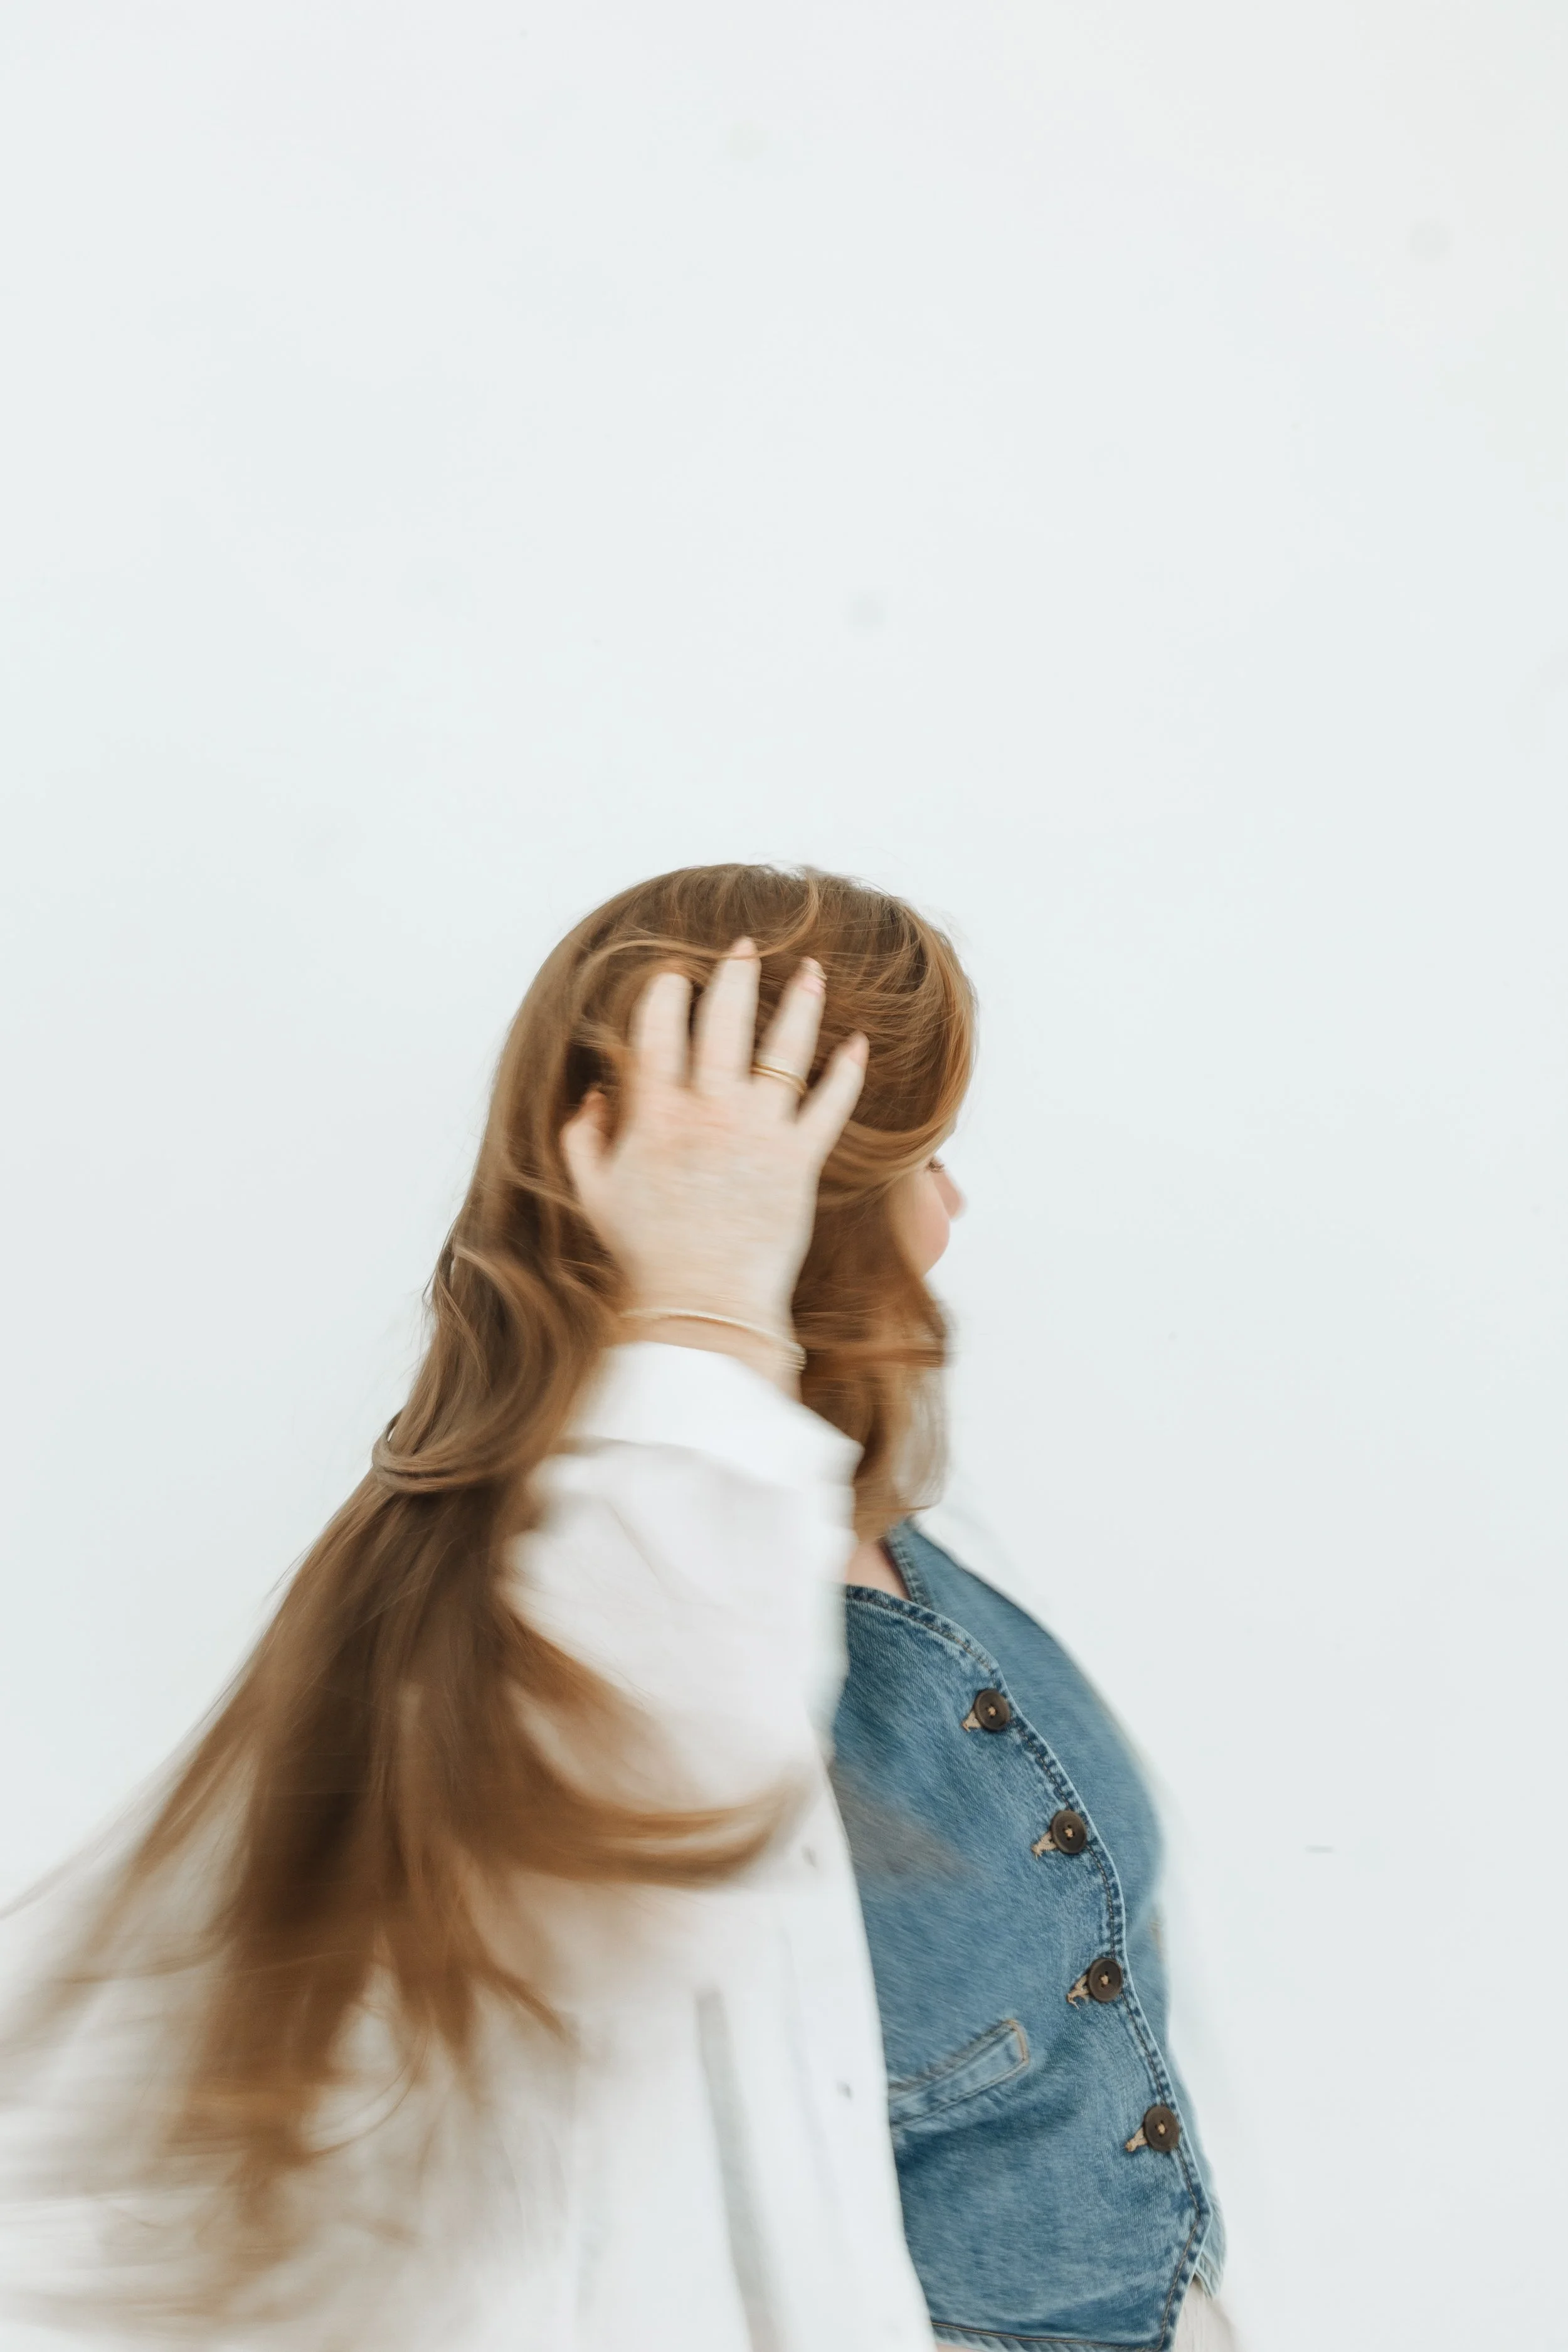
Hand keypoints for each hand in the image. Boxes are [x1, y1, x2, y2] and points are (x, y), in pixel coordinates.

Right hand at [560, 939, 867, 1348]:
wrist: (702, 1307)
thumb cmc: (645, 1256)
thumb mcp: (594, 1195)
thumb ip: (583, 1139)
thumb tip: (596, 1096)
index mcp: (655, 1115)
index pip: (658, 1031)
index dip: (667, 994)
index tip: (675, 974)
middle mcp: (709, 1112)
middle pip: (725, 1022)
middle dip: (734, 976)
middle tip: (744, 946)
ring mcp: (758, 1133)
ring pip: (785, 1050)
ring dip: (799, 1003)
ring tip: (810, 970)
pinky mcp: (800, 1161)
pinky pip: (831, 1104)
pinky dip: (847, 1072)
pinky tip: (858, 1044)